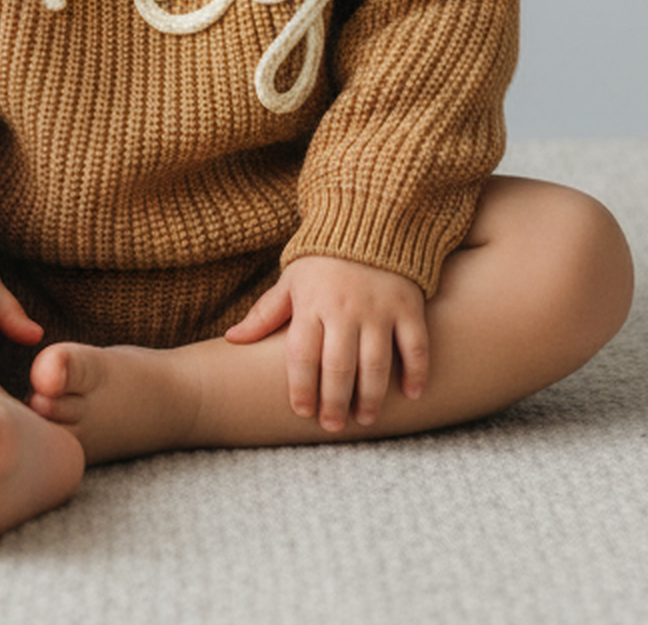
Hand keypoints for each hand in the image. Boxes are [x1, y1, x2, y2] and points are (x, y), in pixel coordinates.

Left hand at [225, 255, 428, 430]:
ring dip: (371, 397)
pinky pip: (415, 346)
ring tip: (364, 419)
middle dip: (334, 403)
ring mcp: (378, 308)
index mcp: (311, 304)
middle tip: (332, 426)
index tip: (303, 412)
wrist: (367, 220)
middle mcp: (344, 308)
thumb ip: (265, 314)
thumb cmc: (323, 260)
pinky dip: (416, 372)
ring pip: (376, 363)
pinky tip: (411, 395)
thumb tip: (231, 338)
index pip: (302, 356)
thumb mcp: (290, 281)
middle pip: (338, 367)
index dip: (301, 388)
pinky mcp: (408, 305)